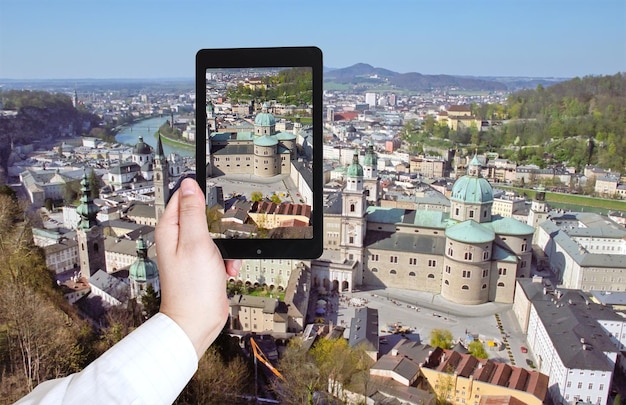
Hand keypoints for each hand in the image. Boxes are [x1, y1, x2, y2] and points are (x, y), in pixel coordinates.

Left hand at [155, 178, 240, 358]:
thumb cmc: (192, 287)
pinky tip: (226, 269)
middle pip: (201, 215)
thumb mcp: (196, 242)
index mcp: (170, 229)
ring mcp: (191, 252)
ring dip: (226, 243)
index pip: (181, 197)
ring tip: (224, 256)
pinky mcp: (203, 264)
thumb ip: (193, 212)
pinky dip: (228, 259)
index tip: (212, 196)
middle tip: (222, 231)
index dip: (198, 194)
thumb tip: (189, 185)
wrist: (198, 320)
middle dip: (217, 223)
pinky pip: (221, 252)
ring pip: (215, 234)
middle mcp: (178, 239)